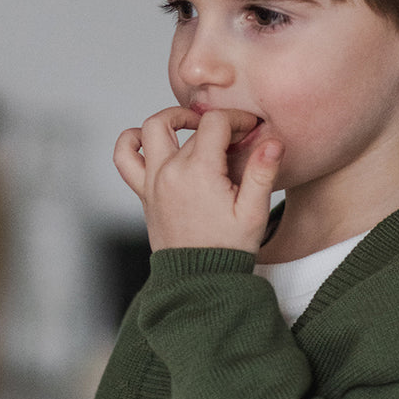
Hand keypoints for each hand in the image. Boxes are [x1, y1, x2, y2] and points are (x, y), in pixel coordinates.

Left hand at [114, 106, 281, 251]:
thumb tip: (273, 142)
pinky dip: (132, 141)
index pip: (215, 122)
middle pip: (192, 127)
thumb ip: (263, 173)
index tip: (250, 128)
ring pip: (150, 129)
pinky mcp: (144, 192)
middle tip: (234, 138)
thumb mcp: (253, 212)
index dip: (237, 118)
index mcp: (199, 172)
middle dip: (217, 125)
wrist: (199, 279)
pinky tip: (150, 141)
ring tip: (190, 125)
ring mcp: (152, 181)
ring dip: (170, 119)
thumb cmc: (228, 248)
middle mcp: (170, 171)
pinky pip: (125, 157)